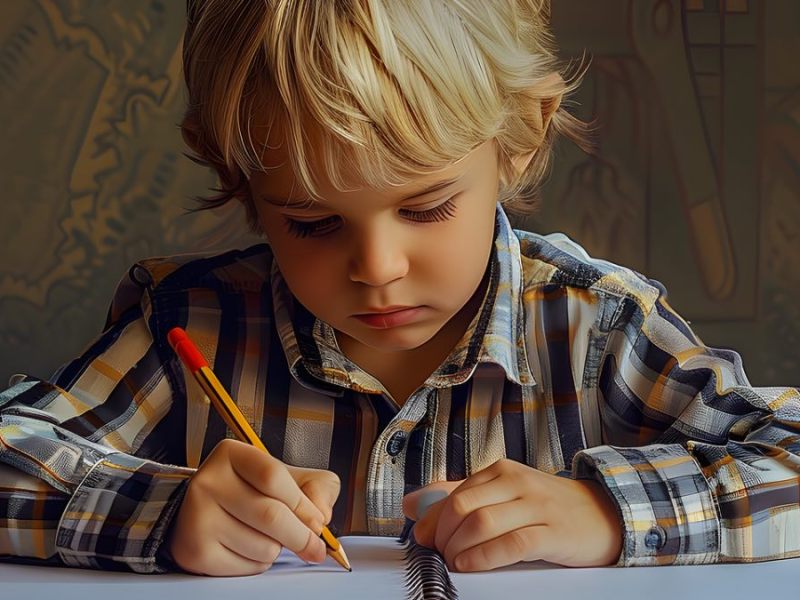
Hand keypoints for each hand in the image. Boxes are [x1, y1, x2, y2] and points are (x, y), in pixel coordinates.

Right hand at [166, 438, 340, 575]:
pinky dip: (259, 563)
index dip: (302, 503)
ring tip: (267, 536)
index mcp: (232, 454)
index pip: (273, 476)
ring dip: (278, 549)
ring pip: (262, 546)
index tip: (318, 521)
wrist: (209, 513)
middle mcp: (209, 480)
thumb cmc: (253, 492)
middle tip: (315, 547)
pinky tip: (249, 548)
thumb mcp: (288, 477)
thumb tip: (321, 514)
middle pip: (270, 515)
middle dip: (302, 536)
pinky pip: (246, 567)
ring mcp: (198, 516)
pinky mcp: (195, 551)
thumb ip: (317, 487)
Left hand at [402, 458, 621, 571]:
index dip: (431, 521)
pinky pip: (511, 545)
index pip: (453, 494)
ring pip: (482, 524)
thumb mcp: (502, 494)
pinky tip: (470, 567)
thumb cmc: (546, 507)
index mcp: (501, 471)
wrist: (603, 514)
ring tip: (453, 563)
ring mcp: (537, 507)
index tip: (422, 540)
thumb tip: (410, 505)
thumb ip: (457, 497)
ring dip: (458, 549)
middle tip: (439, 555)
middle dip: (442, 536)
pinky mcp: (554, 533)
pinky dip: (484, 558)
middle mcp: (517, 483)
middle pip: (463, 507)